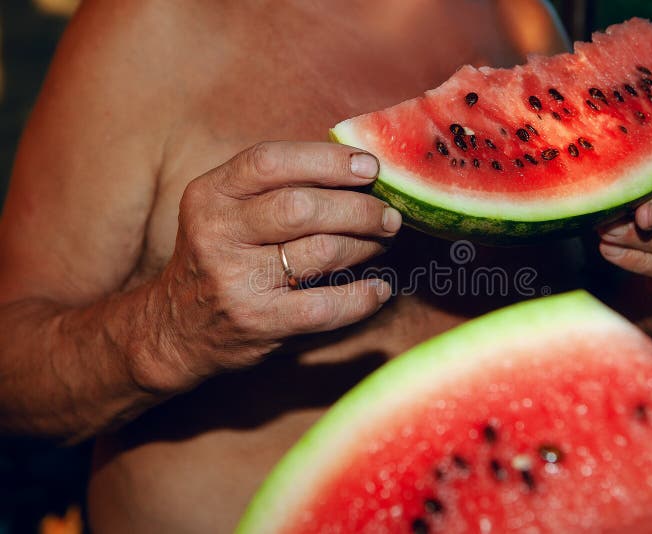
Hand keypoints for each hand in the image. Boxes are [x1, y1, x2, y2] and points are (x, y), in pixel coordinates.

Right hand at [136, 142, 400, 391]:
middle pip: (302, 207)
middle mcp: (216, 233)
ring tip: (382, 243)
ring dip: (365, 246)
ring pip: (322, 252)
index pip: (270, 161)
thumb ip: (274, 186)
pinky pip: (326, 305)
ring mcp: (236, 280)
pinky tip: (378, 290)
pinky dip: (363, 297)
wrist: (177, 329)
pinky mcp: (259, 322)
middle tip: (388, 215)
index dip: (327, 160)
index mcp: (209, 194)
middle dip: (359, 209)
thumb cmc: (219, 256)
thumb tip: (355, 167)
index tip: (369, 168)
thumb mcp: (225, 210)